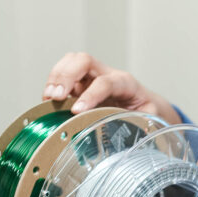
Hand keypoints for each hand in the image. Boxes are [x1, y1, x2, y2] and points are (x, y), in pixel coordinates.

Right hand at [42, 52, 180, 123]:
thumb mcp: (149, 119)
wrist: (143, 105)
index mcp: (126, 83)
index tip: (77, 110)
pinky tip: (48, 99)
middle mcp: (107, 74)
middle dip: (67, 76)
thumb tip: (134, 135)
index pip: (105, 82)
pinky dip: (52, 83)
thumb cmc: (145, 113)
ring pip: (71, 61)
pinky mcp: (80, 84)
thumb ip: (142, 124)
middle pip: (84, 60)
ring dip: (56, 77)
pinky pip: (63, 74)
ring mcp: (92, 77)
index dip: (90, 95)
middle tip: (56, 97)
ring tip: (48, 98)